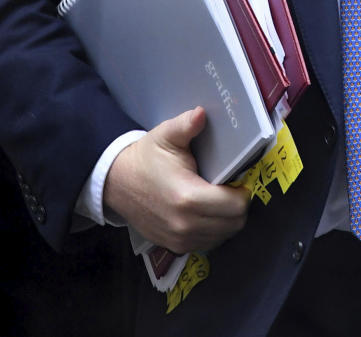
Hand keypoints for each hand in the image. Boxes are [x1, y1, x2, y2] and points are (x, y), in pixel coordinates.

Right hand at [103, 106, 250, 253]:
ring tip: (219, 198)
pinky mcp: (175, 247)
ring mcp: (180, 240)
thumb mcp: (165, 135)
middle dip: (238, 205)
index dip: (242, 191)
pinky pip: (208, 243)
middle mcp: (186, 225)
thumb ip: (186, 125)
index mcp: (188, 197)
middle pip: (234, 223)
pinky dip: (214, 230)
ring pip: (223, 236)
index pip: (236, 206)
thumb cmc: (146, 158)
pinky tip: (207, 211)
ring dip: (227, 219)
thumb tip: (201, 113)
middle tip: (231, 187)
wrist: (117, 183)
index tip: (238, 178)